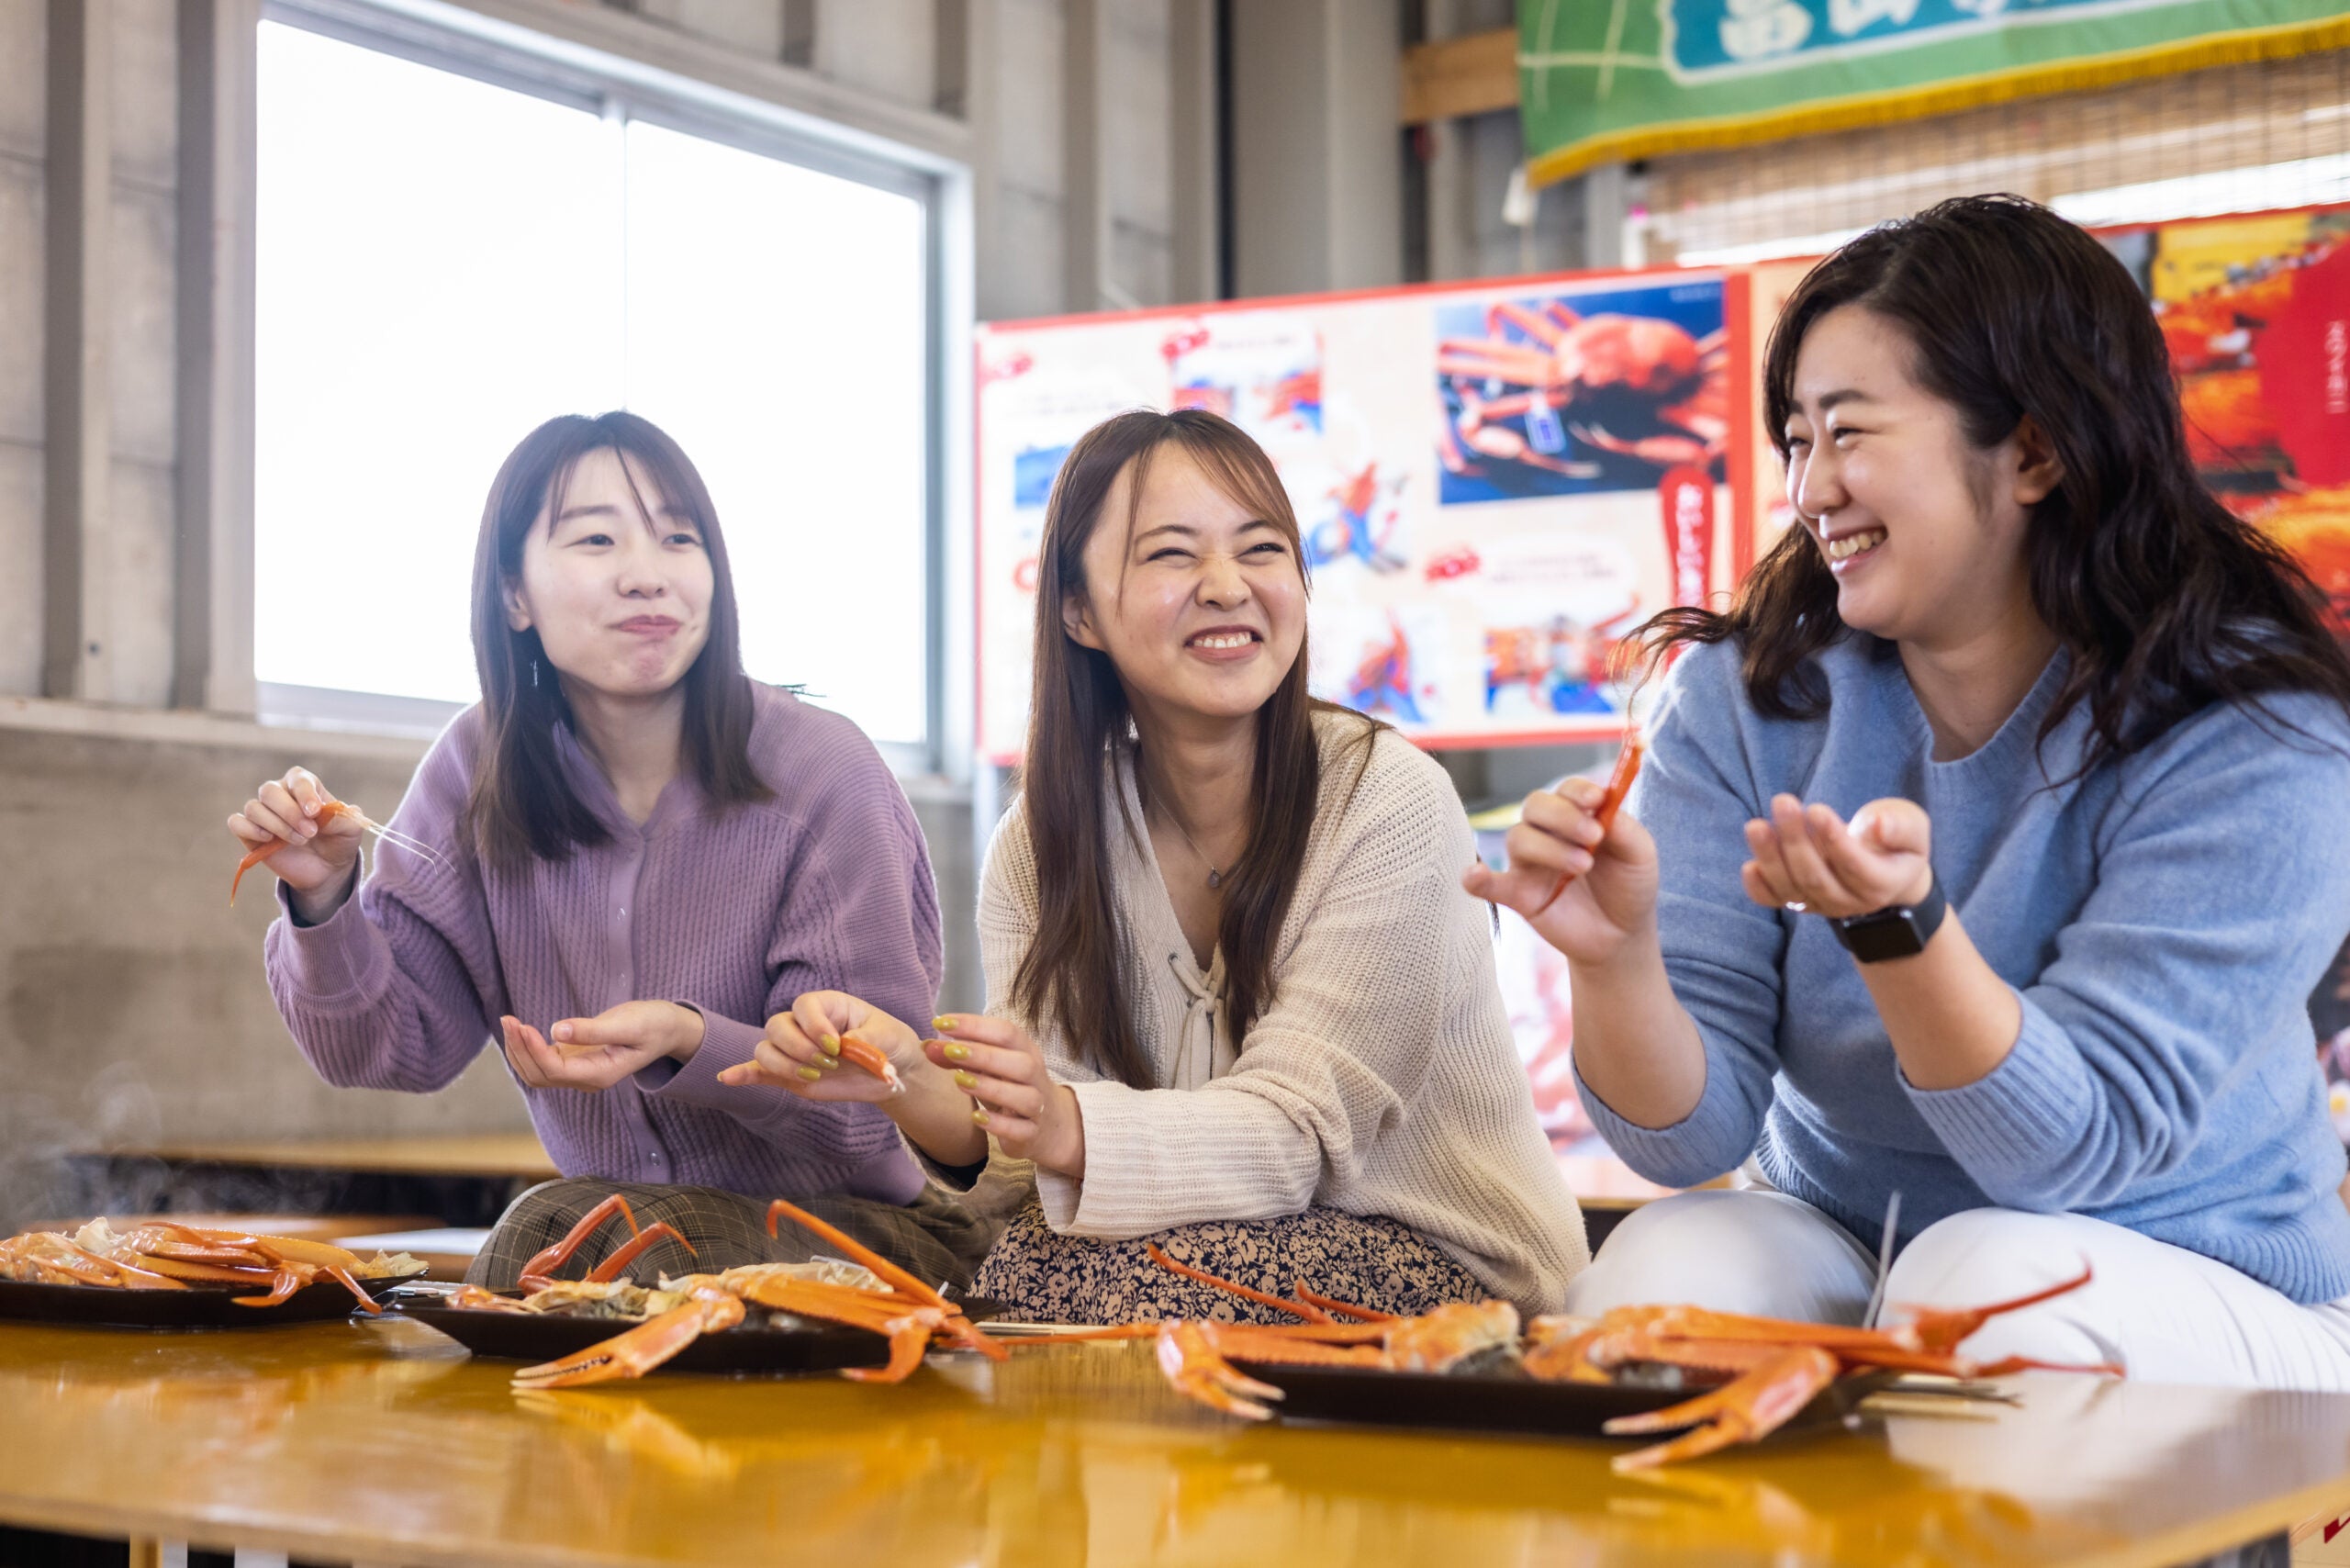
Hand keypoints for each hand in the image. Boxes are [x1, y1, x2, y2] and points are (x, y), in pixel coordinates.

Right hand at [228, 767, 364, 909]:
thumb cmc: (338, 842)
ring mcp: (263, 813)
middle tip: (310, 832)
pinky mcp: (249, 833)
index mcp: (304, 786)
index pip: (297, 778)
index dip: (304, 793)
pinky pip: (236, 823)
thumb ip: (344, 817)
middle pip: (269, 790)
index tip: (315, 812)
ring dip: (277, 826)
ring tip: (299, 840)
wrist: (326, 869)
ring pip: (254, 808)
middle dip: (290, 813)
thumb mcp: (350, 830)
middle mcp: (279, 794)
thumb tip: (331, 809)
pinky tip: (268, 839)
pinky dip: (250, 829)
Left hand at [499, 1001, 703, 1090]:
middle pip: (540, 1076)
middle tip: (508, 1019)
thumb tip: (556, 1030)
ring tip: (509, 1021)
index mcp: (601, 1074)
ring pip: (536, 1072)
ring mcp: (579, 1072)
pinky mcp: (575, 1060)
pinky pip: (542, 1062)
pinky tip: (519, 1029)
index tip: (523, 1026)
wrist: (667, 1029)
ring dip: (518, 1050)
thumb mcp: (629, 1023)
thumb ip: (593, 1030)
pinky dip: (526, 1048)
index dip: (535, 1051)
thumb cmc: (653, 1024)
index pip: (556, 1070)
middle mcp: (586, 1079)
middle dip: (520, 1050)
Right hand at [721, 991, 925, 1104]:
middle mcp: (805, 1025)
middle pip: (777, 1026)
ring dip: (784, 1064)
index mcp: (827, 1006)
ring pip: (766, 1049)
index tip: (838, 1046)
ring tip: (815, 1075)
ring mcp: (794, 1051)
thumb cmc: (891, 1044)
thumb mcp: (888, 1037)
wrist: (894, 1073)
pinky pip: (758, 1071)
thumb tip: (844, 1048)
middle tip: (828, 1064)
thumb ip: (865, 1041)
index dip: (814, 1025)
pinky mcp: (788, 1076)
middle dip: (799, 1048)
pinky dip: (742, 1075)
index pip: (804, 1005)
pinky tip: (728, 1079)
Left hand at [926, 1013, 1084, 1175]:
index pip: (1006, 1032)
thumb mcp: (988, 1068)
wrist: (1048, 1125)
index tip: (941, 1023)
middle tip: (949, 1051)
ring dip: (991, 1087)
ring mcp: (1038, 1107)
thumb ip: (958, 1057)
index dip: (974, 1025)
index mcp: (1025, 1051)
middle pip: (1019, 1062)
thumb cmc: (1011, 1087)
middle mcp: (1036, 1077)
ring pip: (1024, 1096)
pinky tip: (976, 1117)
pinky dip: (999, 1123)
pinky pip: (1021, 1129)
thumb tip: (928, 1046)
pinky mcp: (1032, 1134)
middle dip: (983, 1055)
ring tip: (959, 1082)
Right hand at [1461, 777, 1660, 965]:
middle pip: (1535, 806)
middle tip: (1592, 838)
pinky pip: (1489, 884)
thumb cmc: (1629, 886)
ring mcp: (1531, 863)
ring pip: (1519, 838)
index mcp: (1578, 816)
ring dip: (1549, 848)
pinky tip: (1474, 876)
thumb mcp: (1640, 854)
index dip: (1578, 791)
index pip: (1568, 790)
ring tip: (1582, 866)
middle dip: (1563, 816)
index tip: (1596, 801)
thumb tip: (1604, 803)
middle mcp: (1549, 833)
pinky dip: (1477, 878)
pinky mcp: (1519, 895)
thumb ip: (1624, 828)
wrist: (1623, 936)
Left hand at [1742, 795, 1932, 918]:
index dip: (1834, 840)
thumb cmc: (1897, 842)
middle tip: (1783, 802)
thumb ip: (1899, 827)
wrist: (1886, 871)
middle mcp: (1849, 901)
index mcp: (1882, 883)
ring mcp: (1821, 904)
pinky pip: (1774, 901)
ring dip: (1771, 857)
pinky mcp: (1799, 901)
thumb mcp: (1912, 828)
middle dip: (1795, 840)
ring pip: (1792, 887)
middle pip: (1816, 876)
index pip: (1855, 867)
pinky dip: (1759, 887)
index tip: (1816, 810)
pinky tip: (1749, 866)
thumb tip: (1875, 824)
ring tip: (1756, 826)